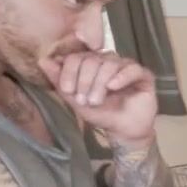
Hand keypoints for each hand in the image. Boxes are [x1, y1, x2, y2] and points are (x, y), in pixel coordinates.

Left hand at [39, 51, 156, 147]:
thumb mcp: (76, 100)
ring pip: (110, 63)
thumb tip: (43, 60)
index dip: (70, 71)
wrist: (123, 130)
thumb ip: (60, 82)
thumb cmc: (101, 114)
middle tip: (84, 100)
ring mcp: (126, 67)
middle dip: (85, 80)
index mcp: (92, 64)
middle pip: (92, 59)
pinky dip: (121, 76)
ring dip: (99, 82)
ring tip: (97, 100)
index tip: (67, 90)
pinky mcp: (143, 75)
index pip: (77, 56)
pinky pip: (132, 68)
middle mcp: (109, 61)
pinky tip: (113, 87)